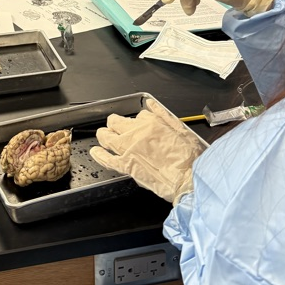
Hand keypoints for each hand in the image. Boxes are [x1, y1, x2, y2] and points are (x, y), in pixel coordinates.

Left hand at [90, 98, 205, 203]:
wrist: (189, 179)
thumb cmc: (190, 158)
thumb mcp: (182, 129)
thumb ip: (164, 115)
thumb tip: (152, 104)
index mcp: (152, 122)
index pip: (138, 115)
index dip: (138, 122)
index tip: (138, 126)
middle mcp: (137, 132)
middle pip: (117, 122)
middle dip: (114, 123)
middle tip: (114, 127)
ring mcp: (129, 149)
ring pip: (108, 136)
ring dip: (104, 135)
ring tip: (102, 135)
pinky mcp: (125, 165)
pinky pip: (106, 158)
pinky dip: (99, 155)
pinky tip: (95, 153)